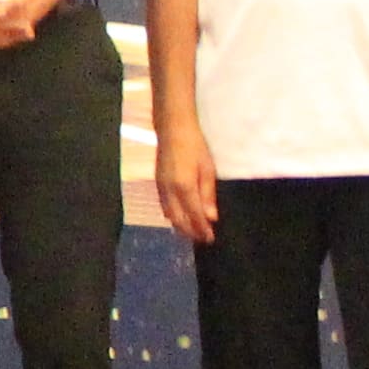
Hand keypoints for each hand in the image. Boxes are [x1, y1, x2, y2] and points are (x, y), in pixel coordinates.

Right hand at [155, 121, 220, 244]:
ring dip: (181, 226)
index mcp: (185, 186)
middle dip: (191, 232)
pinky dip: (172, 216)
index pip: (194, 216)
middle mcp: (170, 190)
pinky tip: (179, 217)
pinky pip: (164, 206)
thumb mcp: (207, 169)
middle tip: (202, 239)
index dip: (202, 229)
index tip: (210, 239)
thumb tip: (211, 217)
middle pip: (179, 220)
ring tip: (192, 232)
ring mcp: (161, 187)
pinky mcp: (157, 183)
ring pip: (169, 215)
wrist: (172, 129)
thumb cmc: (194, 146)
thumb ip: (208, 195)